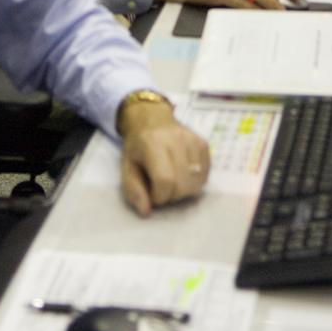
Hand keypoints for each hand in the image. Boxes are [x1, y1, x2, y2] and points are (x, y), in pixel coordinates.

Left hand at [119, 102, 209, 216]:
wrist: (151, 119)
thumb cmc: (138, 147)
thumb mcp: (126, 168)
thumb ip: (133, 190)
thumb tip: (146, 211)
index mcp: (153, 144)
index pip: (165, 181)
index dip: (159, 196)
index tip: (151, 193)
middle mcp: (176, 139)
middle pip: (183, 185)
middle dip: (171, 196)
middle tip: (161, 188)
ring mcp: (192, 140)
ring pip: (196, 182)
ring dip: (183, 190)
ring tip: (172, 181)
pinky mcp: (203, 143)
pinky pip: (205, 174)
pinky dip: (194, 182)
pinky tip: (183, 175)